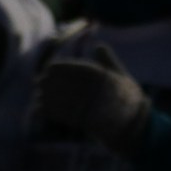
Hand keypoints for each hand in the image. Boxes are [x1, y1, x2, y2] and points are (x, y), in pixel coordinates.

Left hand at [36, 45, 150, 154]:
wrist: (132, 125)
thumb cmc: (127, 98)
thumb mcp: (121, 77)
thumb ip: (108, 62)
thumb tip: (99, 46)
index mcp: (108, 79)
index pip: (80, 69)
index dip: (62, 67)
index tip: (50, 67)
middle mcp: (100, 92)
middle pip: (68, 83)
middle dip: (50, 81)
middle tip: (38, 80)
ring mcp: (93, 108)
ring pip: (63, 99)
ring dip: (47, 96)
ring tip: (38, 93)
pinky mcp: (85, 122)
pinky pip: (63, 115)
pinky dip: (49, 111)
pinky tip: (40, 107)